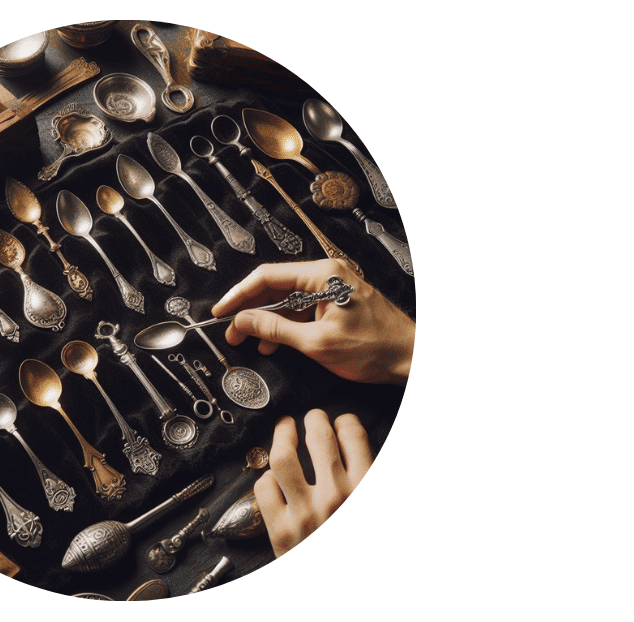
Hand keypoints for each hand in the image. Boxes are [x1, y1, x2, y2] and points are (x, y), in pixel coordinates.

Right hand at [212, 259, 413, 384]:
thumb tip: (243, 321)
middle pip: (275, 287)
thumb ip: (276, 329)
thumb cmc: (376, 348)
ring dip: (266, 321)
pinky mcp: (336, 303)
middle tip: (231, 332)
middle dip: (250, 311)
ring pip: (287, 300)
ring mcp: (332, 289)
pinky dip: (285, 325)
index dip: (239, 295)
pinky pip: (302, 309)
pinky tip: (275, 342)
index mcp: (323, 275)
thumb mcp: (318, 343)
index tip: (220, 312)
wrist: (412, 357)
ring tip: (250, 341)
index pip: (267, 277)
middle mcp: (327, 275)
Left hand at [254, 410, 372, 556]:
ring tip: (284, 428)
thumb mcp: (375, 509)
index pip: (354, 436)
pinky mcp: (281, 531)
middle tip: (312, 417)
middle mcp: (336, 496)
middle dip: (314, 419)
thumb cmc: (362, 552)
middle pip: (319, 437)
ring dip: (283, 436)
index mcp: (367, 489)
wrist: (346, 601)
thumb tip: (364, 454)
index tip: (342, 421)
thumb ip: (371, 480)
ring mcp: (305, 513)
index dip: (346, 422)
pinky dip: (266, 476)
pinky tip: (272, 475)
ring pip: (283, 457)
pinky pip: (264, 489)